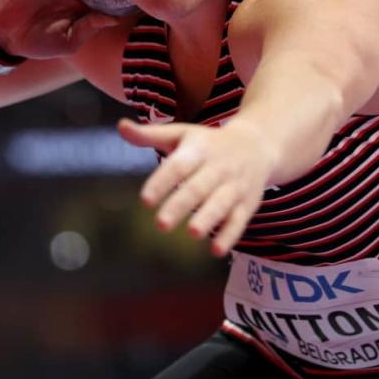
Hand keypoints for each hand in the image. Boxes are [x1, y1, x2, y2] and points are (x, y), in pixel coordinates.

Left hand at [118, 118, 276, 256]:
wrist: (258, 144)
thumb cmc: (209, 142)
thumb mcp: (182, 133)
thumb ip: (150, 135)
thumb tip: (121, 127)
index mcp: (199, 149)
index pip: (178, 166)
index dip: (162, 182)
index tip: (145, 200)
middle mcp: (218, 167)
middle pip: (199, 187)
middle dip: (181, 205)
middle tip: (161, 224)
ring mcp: (235, 186)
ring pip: (221, 204)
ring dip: (208, 218)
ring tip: (192, 233)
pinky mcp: (247, 204)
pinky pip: (239, 221)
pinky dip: (229, 236)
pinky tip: (216, 251)